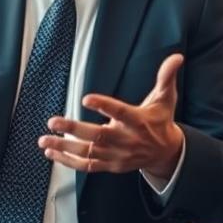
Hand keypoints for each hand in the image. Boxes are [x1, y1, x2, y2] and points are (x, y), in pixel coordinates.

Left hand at [39, 53, 184, 178]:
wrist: (165, 152)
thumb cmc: (160, 120)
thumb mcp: (166, 98)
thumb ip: (167, 76)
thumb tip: (177, 57)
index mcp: (138, 121)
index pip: (121, 112)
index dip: (104, 106)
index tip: (86, 98)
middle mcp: (127, 140)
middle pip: (98, 136)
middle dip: (74, 129)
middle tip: (53, 121)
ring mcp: (117, 155)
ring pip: (88, 152)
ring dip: (65, 147)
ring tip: (45, 139)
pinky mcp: (111, 165)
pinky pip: (87, 166)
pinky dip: (68, 161)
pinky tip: (52, 153)